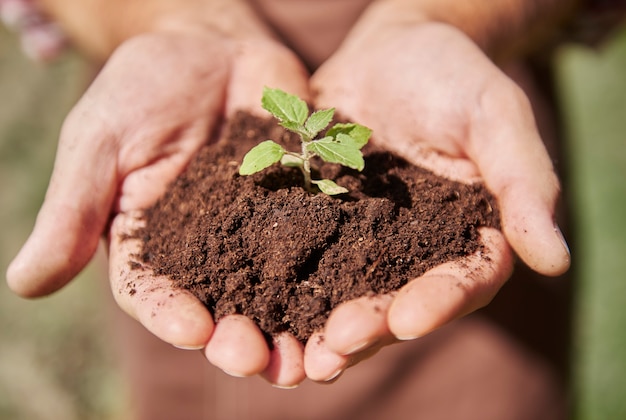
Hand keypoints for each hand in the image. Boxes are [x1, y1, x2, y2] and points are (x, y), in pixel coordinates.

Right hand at [6, 27, 310, 386]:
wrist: (210, 46)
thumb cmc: (143, 87)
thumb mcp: (101, 141)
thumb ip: (75, 209)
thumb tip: (25, 286)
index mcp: (152, 244)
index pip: (155, 293)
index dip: (171, 314)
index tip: (193, 329)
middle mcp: (210, 251)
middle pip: (223, 307)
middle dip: (239, 337)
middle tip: (256, 359)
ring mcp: (263, 231)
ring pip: (279, 291)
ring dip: (293, 327)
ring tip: (310, 356)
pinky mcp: (307, 205)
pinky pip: (325, 241)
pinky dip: (338, 272)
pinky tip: (354, 296)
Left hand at [305, 21, 569, 379]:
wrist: (391, 50)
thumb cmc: (454, 76)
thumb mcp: (495, 116)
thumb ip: (524, 182)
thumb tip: (556, 261)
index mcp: (466, 235)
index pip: (461, 282)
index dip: (436, 304)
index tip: (407, 320)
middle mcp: (414, 250)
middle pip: (396, 301)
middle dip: (369, 327)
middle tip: (336, 347)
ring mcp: (362, 239)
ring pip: (345, 293)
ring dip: (321, 326)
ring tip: (297, 351)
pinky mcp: (319, 221)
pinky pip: (300, 254)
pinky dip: (283, 281)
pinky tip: (259, 300)